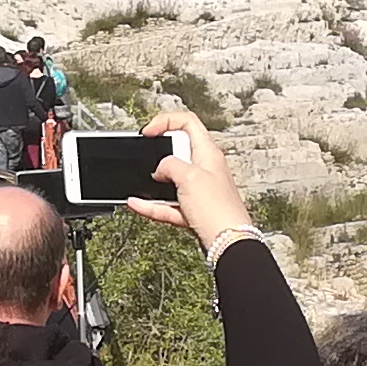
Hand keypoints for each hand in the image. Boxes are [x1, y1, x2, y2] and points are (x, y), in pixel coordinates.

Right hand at [123, 110, 255, 248]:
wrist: (229, 243)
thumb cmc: (218, 209)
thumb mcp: (189, 176)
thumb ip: (169, 165)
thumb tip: (160, 169)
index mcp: (208, 152)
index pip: (187, 123)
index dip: (165, 121)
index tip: (148, 132)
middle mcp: (204, 169)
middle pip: (177, 151)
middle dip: (158, 153)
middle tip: (146, 156)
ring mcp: (198, 190)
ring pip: (170, 180)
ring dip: (153, 181)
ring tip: (138, 183)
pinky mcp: (192, 211)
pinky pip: (167, 204)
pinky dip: (151, 204)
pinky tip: (137, 204)